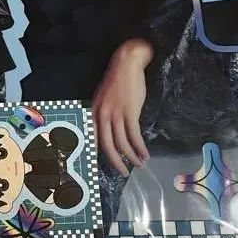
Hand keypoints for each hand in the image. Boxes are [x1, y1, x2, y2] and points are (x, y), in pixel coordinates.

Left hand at [91, 38, 152, 175]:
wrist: (127, 64)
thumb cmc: (117, 81)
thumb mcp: (103, 98)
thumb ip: (103, 114)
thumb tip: (109, 133)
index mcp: (92, 112)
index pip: (92, 138)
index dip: (97, 155)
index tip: (102, 167)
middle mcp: (101, 115)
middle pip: (106, 146)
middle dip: (116, 162)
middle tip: (122, 173)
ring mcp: (115, 114)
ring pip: (122, 143)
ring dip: (131, 157)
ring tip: (139, 164)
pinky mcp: (129, 112)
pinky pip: (134, 135)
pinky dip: (140, 147)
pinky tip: (145, 153)